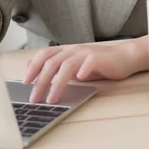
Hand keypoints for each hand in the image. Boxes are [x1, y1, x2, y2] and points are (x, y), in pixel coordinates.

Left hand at [24, 37, 148, 103]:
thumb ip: (57, 69)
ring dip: (57, 83)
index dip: (33, 67)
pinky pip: (89, 62)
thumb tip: (35, 73)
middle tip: (34, 98)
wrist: (123, 57)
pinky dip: (83, 69)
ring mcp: (86, 53)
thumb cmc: (98, 65)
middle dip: (41, 81)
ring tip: (52, 99)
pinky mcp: (99, 57)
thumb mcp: (74, 67)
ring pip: (67, 65)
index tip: (24, 82)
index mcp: (66, 51)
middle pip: (52, 63)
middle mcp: (73, 50)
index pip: (44, 55)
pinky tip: (80, 78)